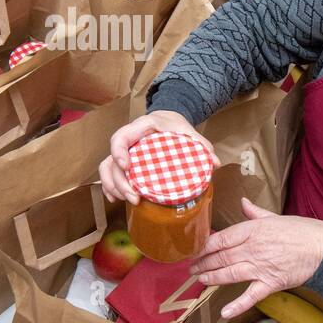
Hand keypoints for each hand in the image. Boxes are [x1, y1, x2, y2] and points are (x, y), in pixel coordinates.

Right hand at [99, 110, 218, 204]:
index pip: (121, 137)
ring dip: (113, 187)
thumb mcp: (188, 131)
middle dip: (119, 182)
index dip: (119, 152)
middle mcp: (128, 139)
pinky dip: (110, 187)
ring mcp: (124, 151)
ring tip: (126, 201)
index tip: (127, 167)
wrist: (167, 121)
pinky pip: (109, 174)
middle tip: (134, 198)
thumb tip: (215, 163)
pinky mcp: (124, 162)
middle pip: (112, 160)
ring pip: (107, 168)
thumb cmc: (175, 126)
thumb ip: (201, 145)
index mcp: (141, 127)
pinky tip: (115, 199)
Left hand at [190, 198, 322, 318]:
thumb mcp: (275, 217)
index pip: (221, 238)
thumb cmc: (301, 231)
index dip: (204, 246)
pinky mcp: (270, 283)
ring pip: (229, 274)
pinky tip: (224, 312)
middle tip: (191, 267)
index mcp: (252, 230)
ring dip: (212, 278)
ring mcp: (260, 267)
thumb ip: (255, 212)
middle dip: (203, 263)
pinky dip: (237, 305)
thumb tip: (242, 202)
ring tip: (200, 280)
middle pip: (221, 257)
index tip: (195, 249)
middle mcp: (252, 248)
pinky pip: (250, 296)